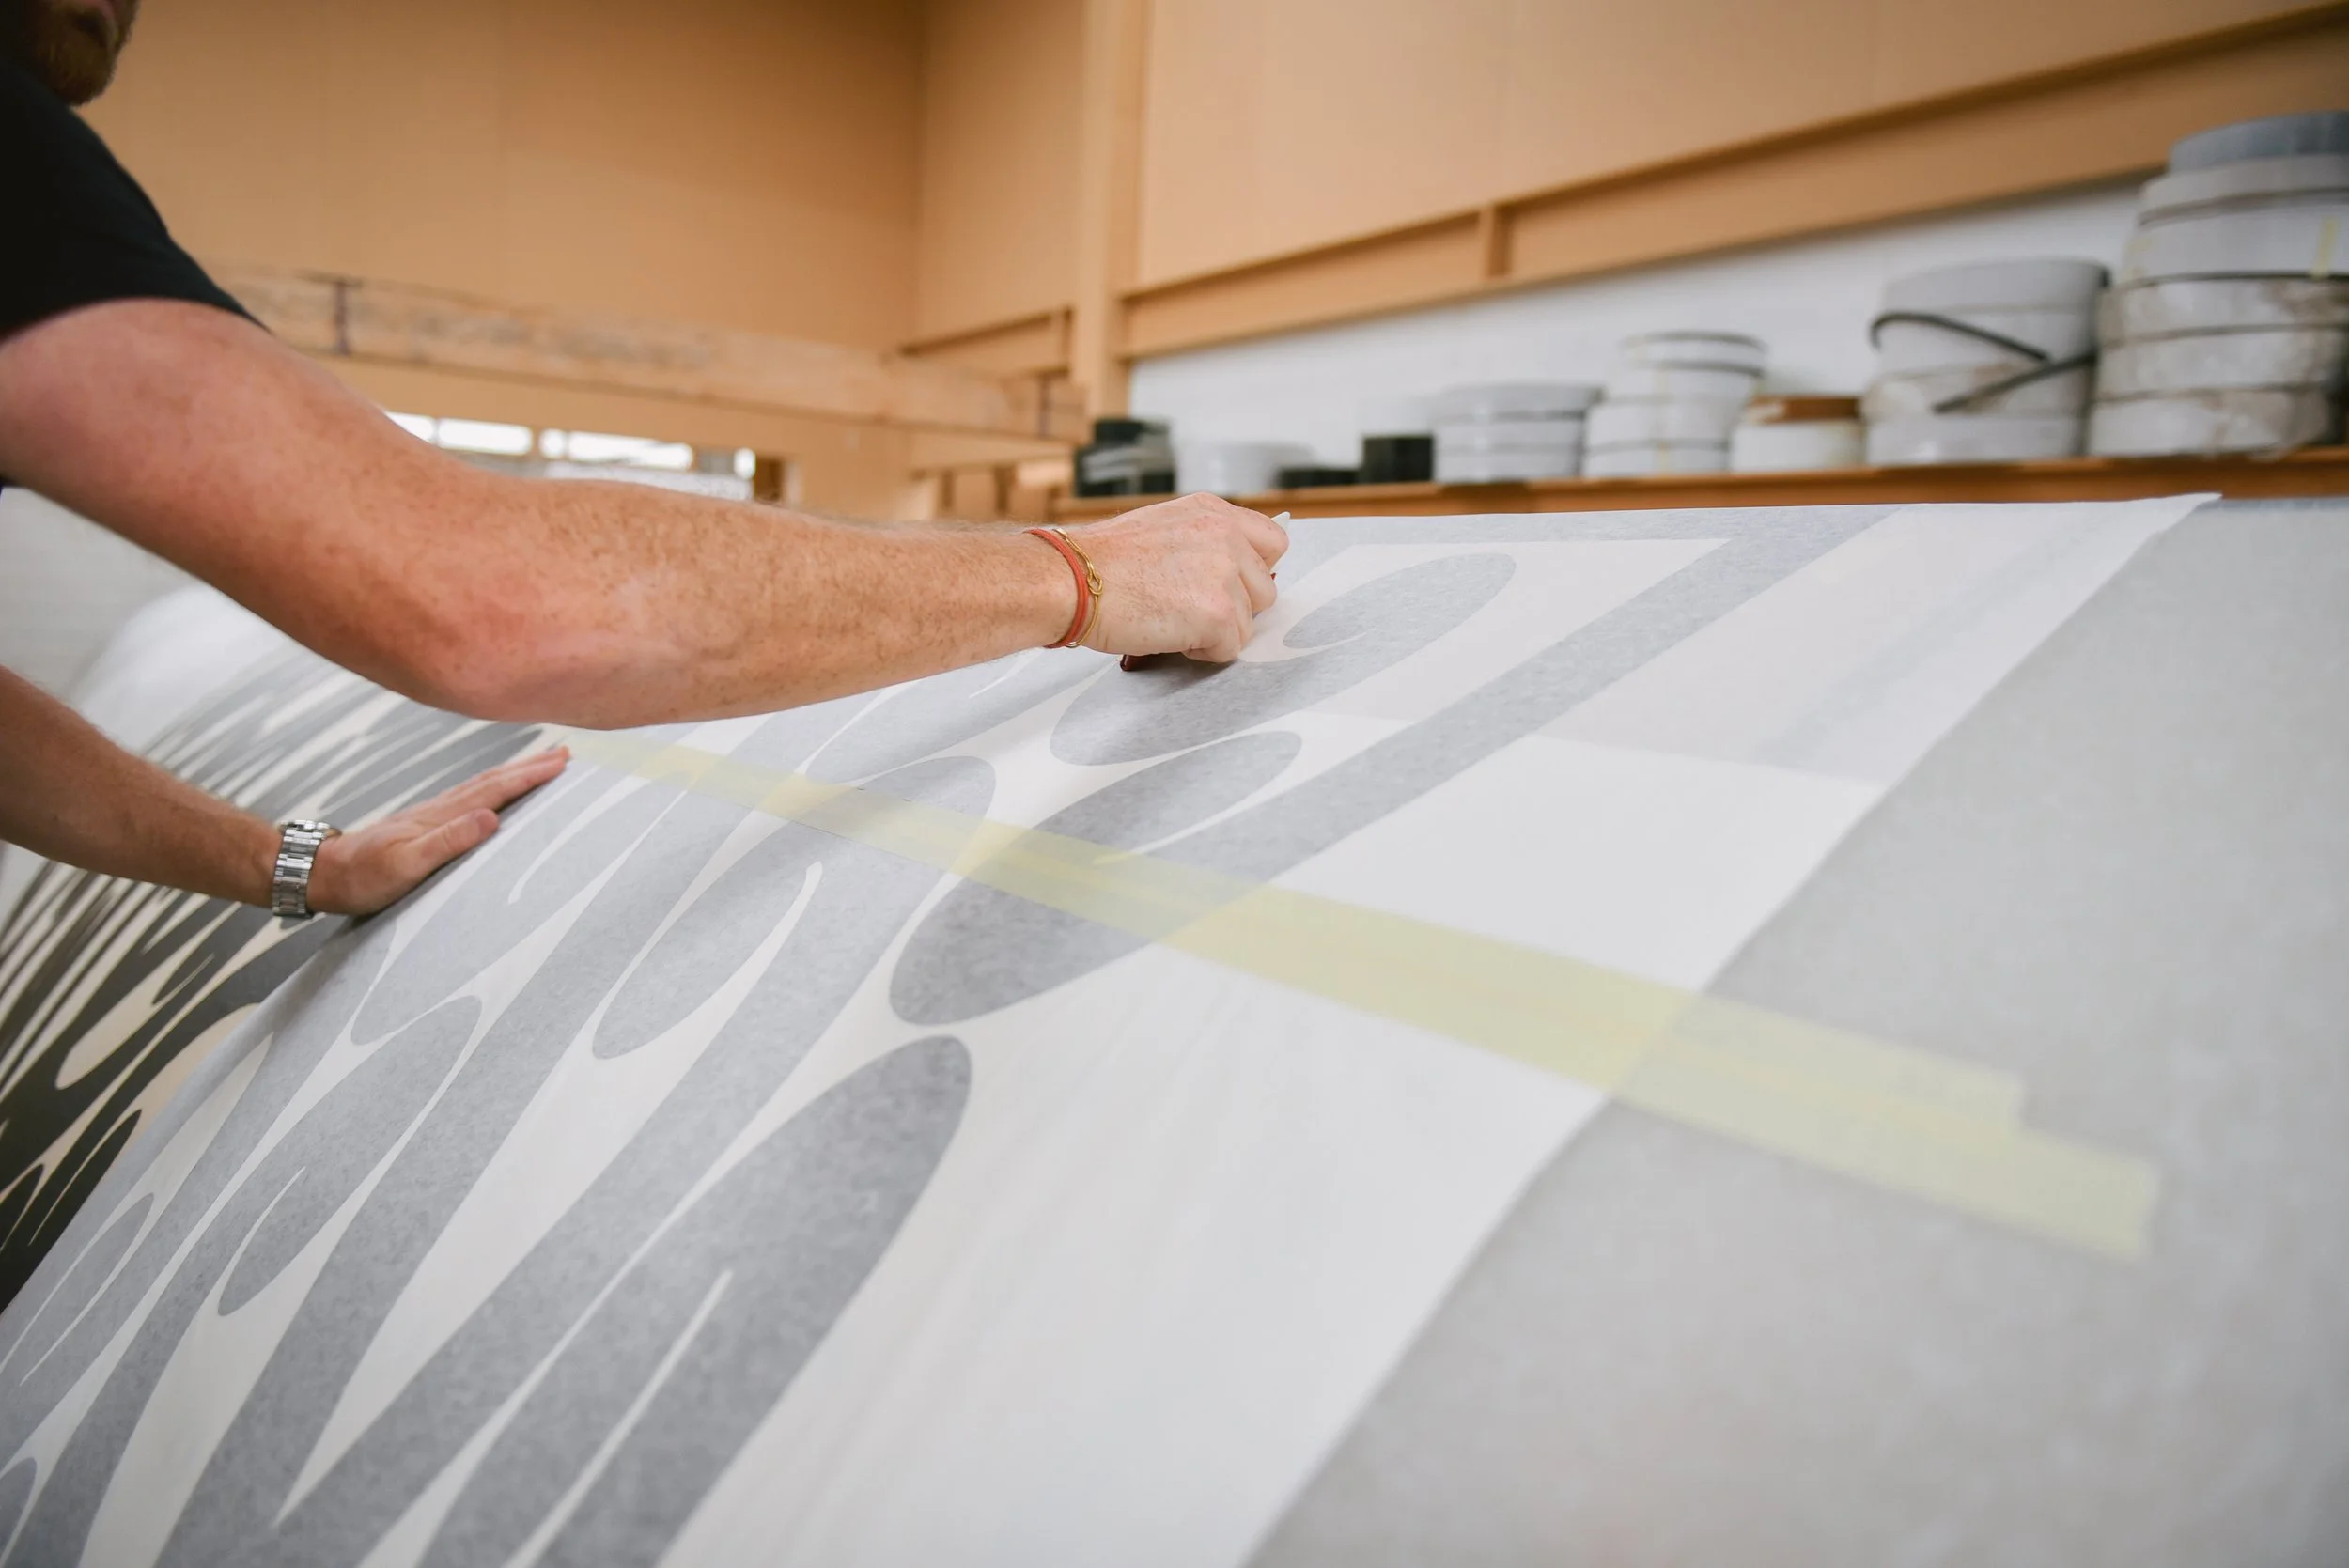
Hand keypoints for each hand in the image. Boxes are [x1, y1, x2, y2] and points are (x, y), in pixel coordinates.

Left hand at [303, 746, 569, 915]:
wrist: (323, 873)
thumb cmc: (363, 878)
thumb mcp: (405, 866)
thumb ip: (447, 841)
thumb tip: (491, 817)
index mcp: (441, 817)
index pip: (495, 790)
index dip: (530, 776)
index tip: (562, 763)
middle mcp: (440, 810)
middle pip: (493, 781)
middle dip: (530, 767)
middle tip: (564, 754)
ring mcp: (432, 815)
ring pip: (482, 787)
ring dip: (514, 774)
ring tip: (539, 765)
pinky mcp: (425, 825)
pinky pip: (470, 799)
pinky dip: (492, 789)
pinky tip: (495, 793)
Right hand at [1064, 493, 1286, 661]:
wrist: (1069, 579)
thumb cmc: (1098, 563)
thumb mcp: (1161, 529)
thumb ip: (1202, 544)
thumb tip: (1228, 576)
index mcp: (1212, 512)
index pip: (1273, 543)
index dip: (1253, 573)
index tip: (1230, 587)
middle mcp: (1225, 535)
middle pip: (1265, 590)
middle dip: (1233, 608)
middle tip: (1187, 610)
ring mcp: (1225, 573)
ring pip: (1248, 624)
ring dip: (1215, 632)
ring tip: (1170, 620)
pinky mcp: (1218, 613)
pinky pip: (1230, 648)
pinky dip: (1201, 652)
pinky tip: (1167, 633)